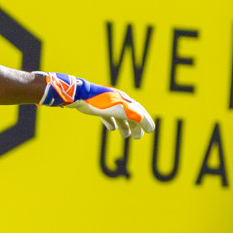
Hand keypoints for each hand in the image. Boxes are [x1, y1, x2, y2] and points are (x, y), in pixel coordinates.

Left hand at [40, 72, 155, 138]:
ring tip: (125, 135)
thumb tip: (151, 129)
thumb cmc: (102, 103)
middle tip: (137, 137)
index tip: (149, 130)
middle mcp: (118, 100)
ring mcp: (108, 103)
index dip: (145, 121)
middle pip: (130, 114)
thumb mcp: (122, 111)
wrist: (81, 95)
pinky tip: (111, 128)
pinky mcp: (98, 107)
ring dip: (124, 126)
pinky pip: (108, 115)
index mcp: (126, 100)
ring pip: (119, 115)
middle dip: (135, 126)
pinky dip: (111, 122)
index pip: (140, 111)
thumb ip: (137, 118)